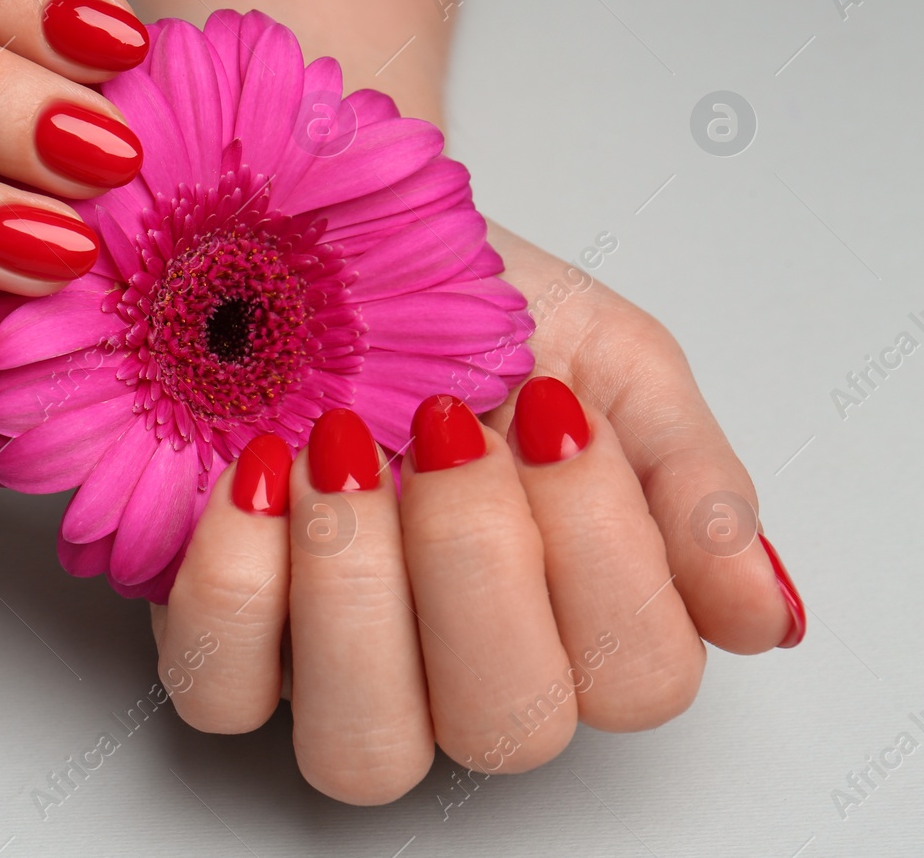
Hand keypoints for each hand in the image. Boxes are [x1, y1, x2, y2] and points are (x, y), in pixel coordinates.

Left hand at [149, 224, 802, 804]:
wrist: (330, 232)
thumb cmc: (469, 301)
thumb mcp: (608, 356)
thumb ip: (689, 480)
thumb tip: (763, 617)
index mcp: (574, 612)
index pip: (639, 677)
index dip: (606, 550)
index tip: (554, 410)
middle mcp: (459, 666)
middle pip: (507, 727)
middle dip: (479, 561)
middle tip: (447, 425)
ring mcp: (333, 666)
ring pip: (364, 750)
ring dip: (358, 590)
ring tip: (339, 447)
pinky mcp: (224, 637)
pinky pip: (219, 689)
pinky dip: (236, 584)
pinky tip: (257, 472)